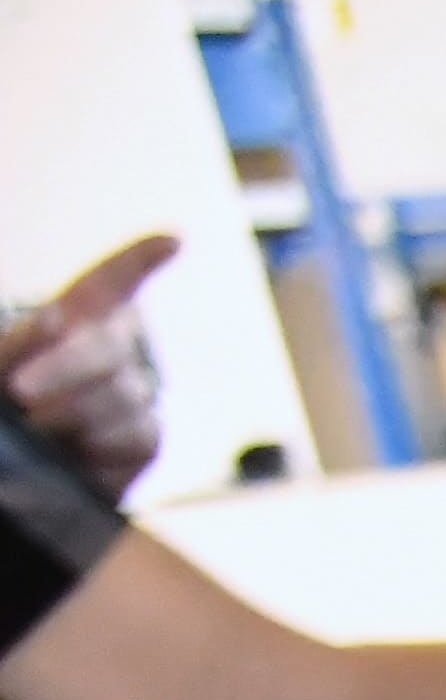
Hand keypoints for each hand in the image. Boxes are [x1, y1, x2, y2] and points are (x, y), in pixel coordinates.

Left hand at [3, 237, 173, 503]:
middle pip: (107, 349)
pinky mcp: (148, 441)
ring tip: (38, 429)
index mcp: (81, 317)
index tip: (173, 241)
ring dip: (70, 418)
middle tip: (19, 394)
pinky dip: (97, 450)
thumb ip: (18, 341)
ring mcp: (138, 396)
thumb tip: (58, 317)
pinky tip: (73, 452)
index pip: (115, 279)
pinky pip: (135, 441)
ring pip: (119, 400)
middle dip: (62, 371)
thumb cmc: (4, 396)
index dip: (142, 258)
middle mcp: (118, 350)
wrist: (16, 458)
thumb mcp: (0, 362)